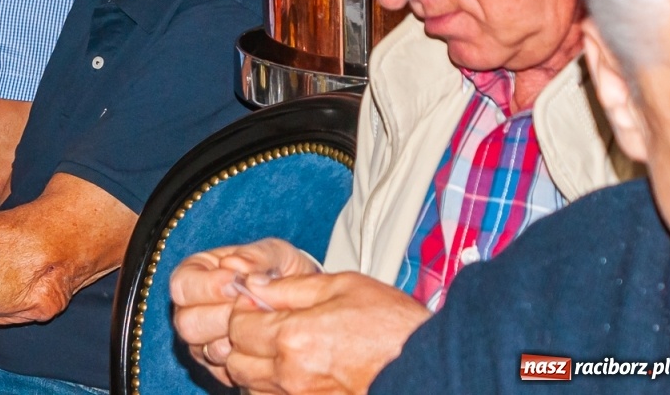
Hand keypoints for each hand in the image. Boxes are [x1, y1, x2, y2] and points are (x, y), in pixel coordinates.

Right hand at [170, 238, 320, 385]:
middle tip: (251, 307)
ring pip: (204, 350)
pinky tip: (262, 343)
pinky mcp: (219, 367)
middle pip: (186, 323)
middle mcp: (190, 311)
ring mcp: (202, 342)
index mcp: (194, 276)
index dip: (207, 286)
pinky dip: (244, 359)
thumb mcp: (274, 254)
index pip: (181, 285)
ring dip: (234, 338)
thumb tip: (235, 265)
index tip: (236, 282)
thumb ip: (256, 255)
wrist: (302, 303)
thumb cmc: (280, 272)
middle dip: (222, 316)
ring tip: (259, 323)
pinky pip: (223, 371)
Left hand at [223, 271, 429, 394]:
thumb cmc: (394, 326)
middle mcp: (292, 375)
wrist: (433, 370)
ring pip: (251, 387)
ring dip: (255, 369)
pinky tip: (294, 374)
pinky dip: (274, 389)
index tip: (258, 304)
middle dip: (242, 342)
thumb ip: (290, 287)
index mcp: (294, 337)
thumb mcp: (343, 287)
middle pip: (236, 362)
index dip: (242, 311)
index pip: (236, 327)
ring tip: (281, 351)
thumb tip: (251, 284)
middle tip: (265, 327)